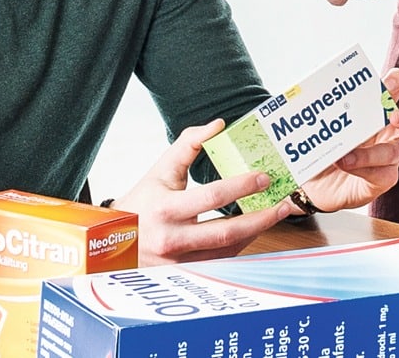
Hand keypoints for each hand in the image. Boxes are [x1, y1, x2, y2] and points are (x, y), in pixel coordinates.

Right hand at [116, 121, 299, 263]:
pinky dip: (241, 244)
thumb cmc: (142, 200)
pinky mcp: (185, 273)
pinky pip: (221, 260)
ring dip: (257, 232)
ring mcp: (179, 262)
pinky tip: (255, 229)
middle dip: (261, 218)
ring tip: (277, 214)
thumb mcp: (161, 169)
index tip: (265, 177)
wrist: (114, 240)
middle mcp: (173, 240)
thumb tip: (219, 125)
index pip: (212, 197)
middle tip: (284, 204)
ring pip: (228, 250)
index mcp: (166, 210)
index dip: (241, 186)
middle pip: (227, 232)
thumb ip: (188, 144)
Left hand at [297, 68, 398, 213]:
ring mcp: (389, 157)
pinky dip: (363, 168)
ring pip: (395, 152)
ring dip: (371, 153)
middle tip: (393, 117)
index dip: (398, 81)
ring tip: (347, 155)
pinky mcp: (383, 179)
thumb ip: (315, 111)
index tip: (387, 82)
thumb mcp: (317, 126)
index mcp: (377, 109)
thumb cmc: (322, 148)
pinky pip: (382, 174)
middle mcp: (390, 132)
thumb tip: (291, 94)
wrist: (313, 185)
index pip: (398, 87)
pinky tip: (346, 165)